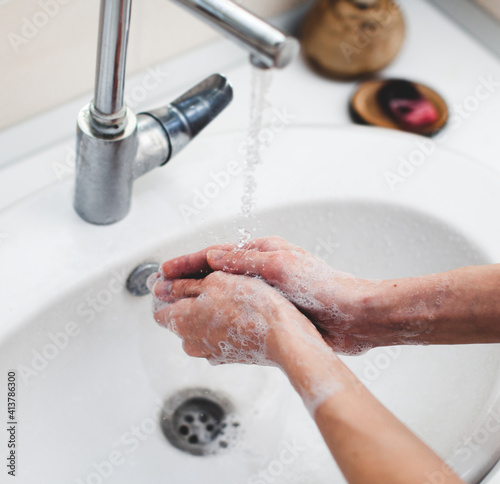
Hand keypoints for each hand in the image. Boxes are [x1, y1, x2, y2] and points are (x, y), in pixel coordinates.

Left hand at [150, 270, 323, 366]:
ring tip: (230, 296)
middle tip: (211, 283)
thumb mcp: (215, 283)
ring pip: (199, 327)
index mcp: (182, 322)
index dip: (166, 292)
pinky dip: (222, 325)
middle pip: (179, 319)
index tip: (178, 281)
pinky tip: (239, 312)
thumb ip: (184, 286)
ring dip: (208, 313)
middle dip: (189, 301)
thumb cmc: (252, 307)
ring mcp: (209, 352)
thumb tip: (162, 286)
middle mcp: (190, 342)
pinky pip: (216, 337)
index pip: (159, 310)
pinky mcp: (227, 356)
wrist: (283, 336)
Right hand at [160, 236, 378, 353]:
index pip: (215, 255)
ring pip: (223, 293)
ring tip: (174, 307)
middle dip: (186, 281)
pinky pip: (236, 310)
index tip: (164, 270)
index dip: (187, 263)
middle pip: (214, 273)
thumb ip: (246, 260)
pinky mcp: (271, 311)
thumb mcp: (281, 266)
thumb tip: (215, 256)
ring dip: (198, 298)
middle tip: (160, 290)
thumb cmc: (323, 285)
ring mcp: (264, 291)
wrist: (351, 316)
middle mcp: (260, 270)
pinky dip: (218, 314)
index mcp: (261, 252)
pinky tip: (205, 324)